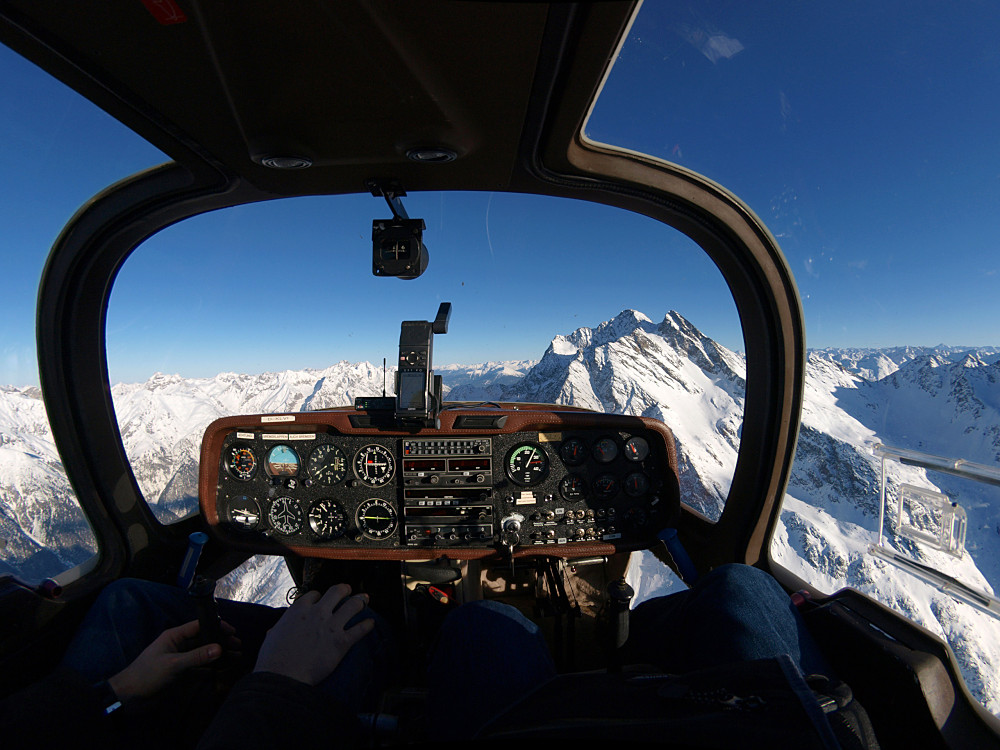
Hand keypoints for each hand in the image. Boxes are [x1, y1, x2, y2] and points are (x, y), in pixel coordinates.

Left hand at [107, 619, 238, 700]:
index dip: (216, 626)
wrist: (128, 697)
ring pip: (203, 654)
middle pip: (204, 639)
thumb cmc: (147, 675)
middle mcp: (179, 645)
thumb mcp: (173, 664)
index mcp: (174, 636)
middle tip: (237, 646)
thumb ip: (197, 657)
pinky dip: (211, 668)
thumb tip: (220, 648)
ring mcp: (180, 660)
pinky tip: (222, 670)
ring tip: (235, 657)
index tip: (232, 632)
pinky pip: (199, 668)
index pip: (199, 626)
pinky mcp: (180, 674)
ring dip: (218, 655)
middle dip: (220, 642)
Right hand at [254, 583, 373, 685]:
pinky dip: (368, 625)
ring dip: (360, 601)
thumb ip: (279, 628)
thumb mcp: (272, 635)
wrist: (283, 676)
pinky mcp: (342, 642)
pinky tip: (371, 623)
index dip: (320, 597)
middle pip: (337, 592)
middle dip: (344, 589)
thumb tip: (276, 630)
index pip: (315, 594)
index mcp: (300, 609)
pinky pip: (360, 629)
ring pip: (353, 605)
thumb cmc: (273, 659)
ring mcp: (331, 626)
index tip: (322, 600)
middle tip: (348, 590)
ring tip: (365, 600)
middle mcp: (318, 613)